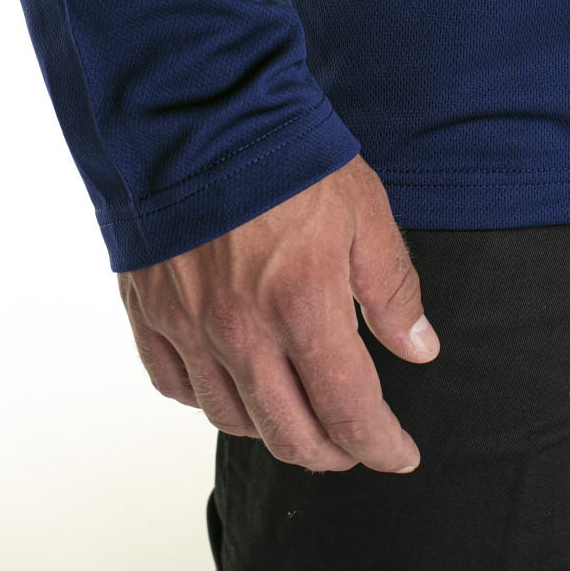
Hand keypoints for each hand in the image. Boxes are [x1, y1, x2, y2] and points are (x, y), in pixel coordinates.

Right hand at [117, 154, 439, 473]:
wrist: (195, 116)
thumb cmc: (285, 158)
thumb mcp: (363, 211)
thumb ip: (392, 287)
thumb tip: (419, 348)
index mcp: (303, 308)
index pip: (349, 411)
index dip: (381, 445)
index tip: (400, 454)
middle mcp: (241, 332)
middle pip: (291, 435)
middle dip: (334, 452)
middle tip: (355, 444)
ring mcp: (189, 327)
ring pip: (233, 420)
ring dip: (275, 432)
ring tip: (300, 419)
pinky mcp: (150, 312)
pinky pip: (176, 387)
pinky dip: (210, 401)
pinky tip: (233, 387)